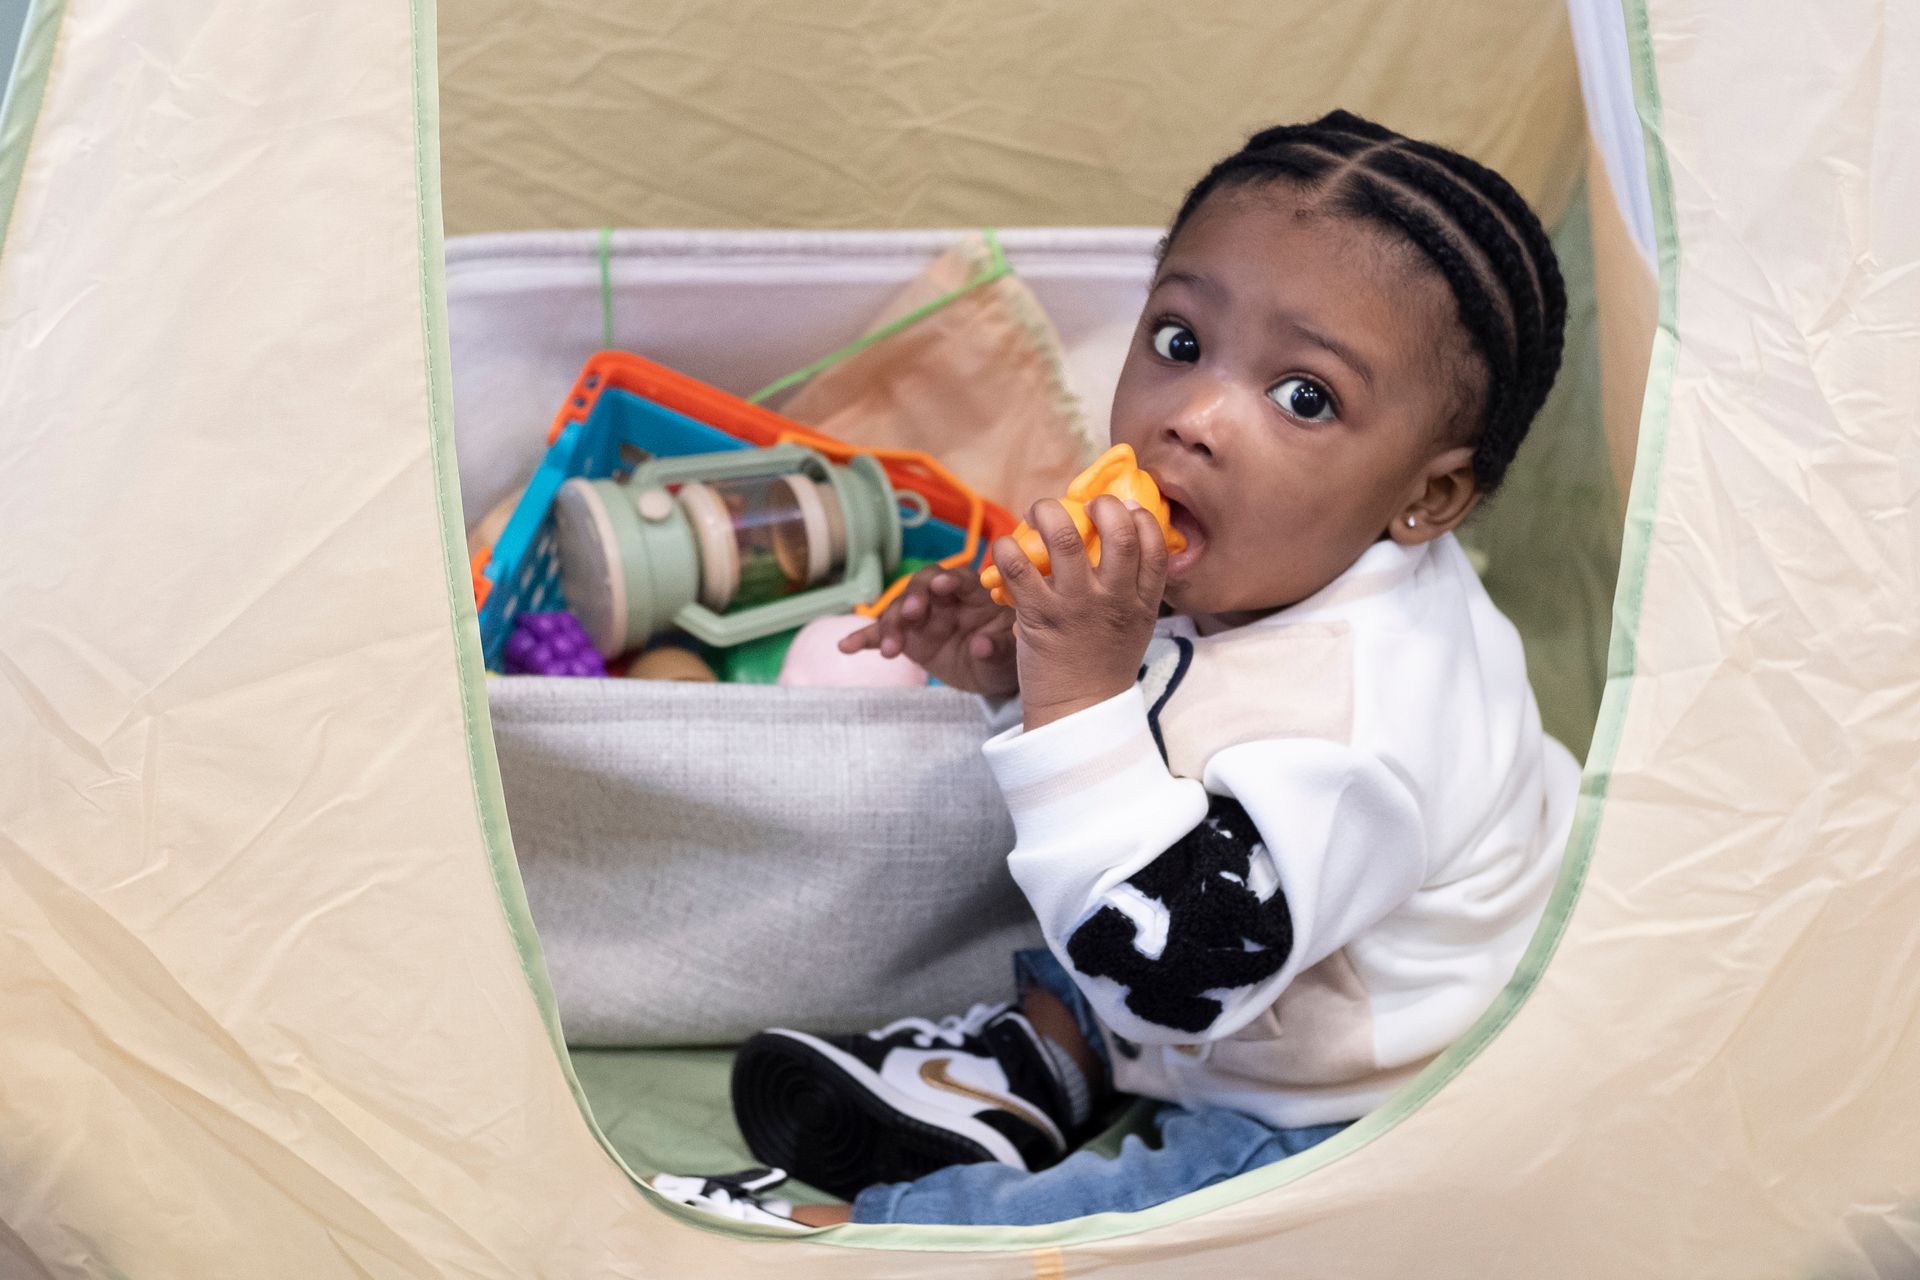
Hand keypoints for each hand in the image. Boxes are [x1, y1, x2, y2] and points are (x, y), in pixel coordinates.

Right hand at [838, 565, 1018, 698]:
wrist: (992, 675)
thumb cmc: (1006, 653)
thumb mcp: (1010, 654)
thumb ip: (998, 648)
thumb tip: (981, 646)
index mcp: (974, 592)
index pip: (960, 578)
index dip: (949, 579)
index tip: (941, 584)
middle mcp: (944, 598)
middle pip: (923, 585)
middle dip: (915, 596)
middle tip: (912, 613)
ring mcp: (922, 617)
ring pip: (899, 610)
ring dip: (891, 625)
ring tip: (890, 650)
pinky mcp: (907, 637)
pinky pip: (882, 634)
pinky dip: (864, 639)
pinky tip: (846, 646)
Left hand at [992, 494, 1168, 730]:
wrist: (1077, 712)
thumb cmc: (1103, 664)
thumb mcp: (1135, 625)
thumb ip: (1132, 587)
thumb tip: (1117, 536)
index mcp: (1142, 602)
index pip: (1155, 545)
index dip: (1141, 515)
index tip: (1123, 507)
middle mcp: (1113, 599)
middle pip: (1118, 533)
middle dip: (1100, 505)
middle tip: (1082, 506)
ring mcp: (1075, 606)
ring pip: (1065, 538)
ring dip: (1048, 513)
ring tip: (1039, 512)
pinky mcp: (1038, 616)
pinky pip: (1019, 567)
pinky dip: (1008, 547)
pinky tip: (1006, 546)